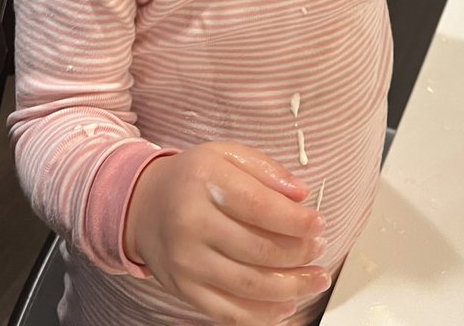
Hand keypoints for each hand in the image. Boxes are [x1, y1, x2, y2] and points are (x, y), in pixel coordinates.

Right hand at [124, 141, 328, 324]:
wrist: (143, 205)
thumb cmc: (192, 178)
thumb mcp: (225, 155)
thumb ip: (265, 169)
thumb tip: (301, 194)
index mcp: (204, 181)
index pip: (259, 207)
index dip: (296, 220)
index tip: (319, 224)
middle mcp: (191, 223)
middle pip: (258, 249)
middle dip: (299, 254)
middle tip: (320, 250)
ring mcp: (186, 262)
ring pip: (249, 285)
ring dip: (291, 287)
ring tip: (316, 278)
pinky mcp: (184, 290)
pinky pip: (229, 313)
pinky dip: (263, 315)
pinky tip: (286, 305)